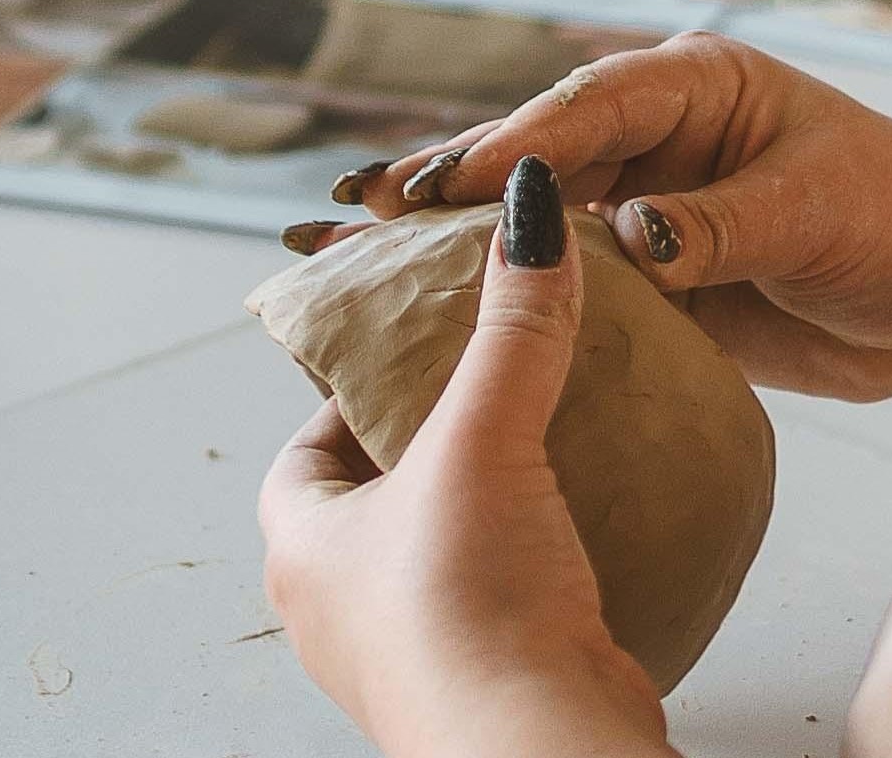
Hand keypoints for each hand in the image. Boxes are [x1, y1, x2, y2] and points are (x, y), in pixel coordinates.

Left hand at [260, 160, 675, 757]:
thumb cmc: (472, 615)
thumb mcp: (485, 442)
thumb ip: (513, 329)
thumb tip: (526, 208)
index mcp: (303, 552)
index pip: (306, 447)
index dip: (354, 390)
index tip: (418, 347)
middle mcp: (343, 612)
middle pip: (379, 494)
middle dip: (435, 439)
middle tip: (496, 381)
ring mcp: (415, 657)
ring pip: (444, 550)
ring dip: (492, 502)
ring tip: (552, 440)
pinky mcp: (488, 683)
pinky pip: (503, 600)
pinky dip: (537, 558)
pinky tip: (588, 522)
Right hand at [331, 32, 891, 403]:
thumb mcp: (815, 213)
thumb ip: (718, 225)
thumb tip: (629, 236)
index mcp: (696, 83)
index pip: (586, 109)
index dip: (510, 145)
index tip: (440, 180)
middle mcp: (657, 135)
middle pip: (534, 157)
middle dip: (446, 182)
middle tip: (354, 210)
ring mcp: (645, 204)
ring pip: (530, 221)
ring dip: (448, 238)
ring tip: (344, 253)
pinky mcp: (648, 277)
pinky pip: (561, 284)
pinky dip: (497, 296)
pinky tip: (421, 312)